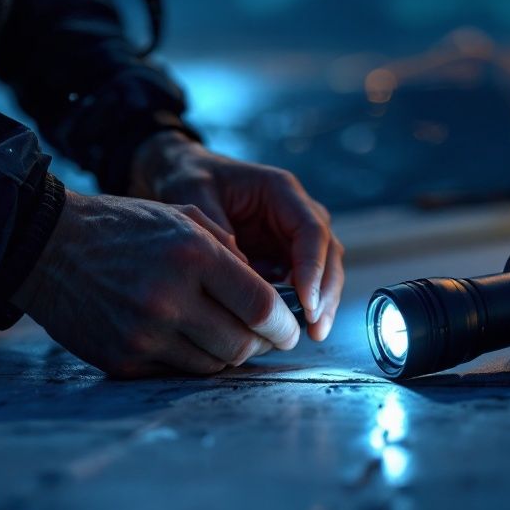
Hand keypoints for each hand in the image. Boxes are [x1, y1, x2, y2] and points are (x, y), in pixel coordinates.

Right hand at [11, 191, 300, 377]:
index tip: (290, 328)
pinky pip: (178, 373)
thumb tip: (272, 294)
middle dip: (263, 344)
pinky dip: (193, 359)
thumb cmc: (123, 227)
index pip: (259, 306)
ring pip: (214, 364)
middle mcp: (168, 299)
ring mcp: (143, 335)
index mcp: (190, 256)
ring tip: (229, 334)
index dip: (284, 323)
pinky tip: (190, 339)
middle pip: (242, 344)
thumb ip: (230, 252)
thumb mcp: (182, 217)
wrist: (46, 247)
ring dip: (230, 354)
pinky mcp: (123, 360)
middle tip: (267, 336)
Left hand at [129, 131, 343, 340]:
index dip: (314, 267)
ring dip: (320, 303)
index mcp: (281, 191)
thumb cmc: (188, 179)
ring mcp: (292, 236)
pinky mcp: (282, 256)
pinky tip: (288, 327)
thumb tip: (241, 275)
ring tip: (311, 334)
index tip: (306, 302)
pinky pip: (301, 282)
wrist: (181, 176)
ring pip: (323, 271)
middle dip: (326, 292)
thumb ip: (217, 231)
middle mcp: (296, 212)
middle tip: (315, 328)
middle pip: (328, 254)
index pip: (312, 231)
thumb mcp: (194, 196)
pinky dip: (300, 305)